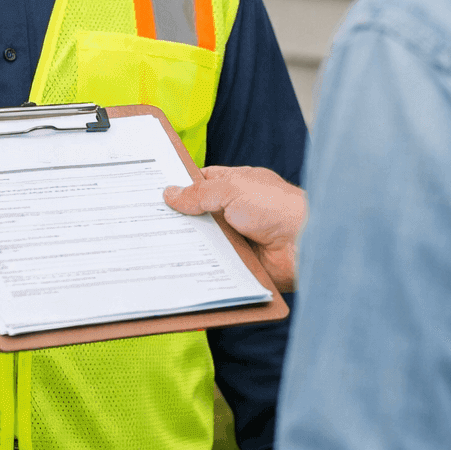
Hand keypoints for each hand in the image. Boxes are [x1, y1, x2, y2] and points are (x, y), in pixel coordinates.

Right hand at [164, 166, 305, 292]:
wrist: (306, 245)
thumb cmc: (277, 208)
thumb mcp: (232, 189)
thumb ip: (200, 193)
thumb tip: (169, 194)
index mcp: (238, 185)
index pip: (202, 182)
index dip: (179, 186)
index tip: (151, 191)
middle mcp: (236, 211)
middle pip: (199, 214)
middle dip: (178, 219)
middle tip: (144, 223)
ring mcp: (238, 237)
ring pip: (204, 241)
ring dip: (186, 244)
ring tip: (151, 247)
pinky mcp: (239, 262)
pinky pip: (213, 264)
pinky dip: (199, 265)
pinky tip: (175, 267)